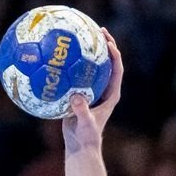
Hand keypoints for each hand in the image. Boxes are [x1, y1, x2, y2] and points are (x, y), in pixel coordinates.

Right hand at [62, 32, 124, 156]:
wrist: (80, 146)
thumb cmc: (85, 137)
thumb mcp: (85, 124)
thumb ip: (81, 110)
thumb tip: (75, 97)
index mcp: (110, 94)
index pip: (116, 69)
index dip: (115, 55)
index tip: (108, 42)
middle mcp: (104, 90)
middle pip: (107, 63)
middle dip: (105, 45)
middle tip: (98, 29)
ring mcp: (93, 91)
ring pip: (92, 67)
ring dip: (89, 52)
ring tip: (81, 35)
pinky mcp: (81, 94)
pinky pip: (76, 75)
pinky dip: (70, 65)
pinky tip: (59, 56)